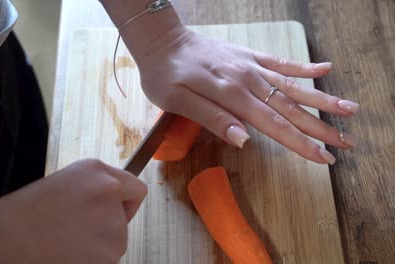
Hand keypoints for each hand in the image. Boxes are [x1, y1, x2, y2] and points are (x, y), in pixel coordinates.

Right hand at [0, 159, 146, 263]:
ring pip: (114, 243)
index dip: (124, 203)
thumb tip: (112, 204)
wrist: (2, 242)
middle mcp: (110, 193)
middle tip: (73, 232)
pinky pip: (105, 261)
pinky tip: (64, 255)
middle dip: (106, 227)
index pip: (136, 189)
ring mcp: (112, 225)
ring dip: (97, 247)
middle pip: (123, 219)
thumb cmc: (23, 215)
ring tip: (63, 244)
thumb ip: (94, 189)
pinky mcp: (108, 255)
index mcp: (97, 171)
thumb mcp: (63, 185)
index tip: (115, 211)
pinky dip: (91, 262)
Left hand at [135, 26, 358, 163]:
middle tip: (346, 143)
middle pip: (290, 107)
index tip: (323, 158)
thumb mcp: (178, 101)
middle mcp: (247, 79)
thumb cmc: (164, 75)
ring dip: (321, 99)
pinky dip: (303, 67)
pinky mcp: (248, 56)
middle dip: (320, 128)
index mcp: (231, 95)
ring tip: (348, 109)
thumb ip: (212, 117)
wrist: (161, 41)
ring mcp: (250, 65)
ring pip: (292, 85)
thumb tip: (244, 139)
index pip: (273, 124)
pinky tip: (325, 69)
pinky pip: (280, 62)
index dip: (299, 143)